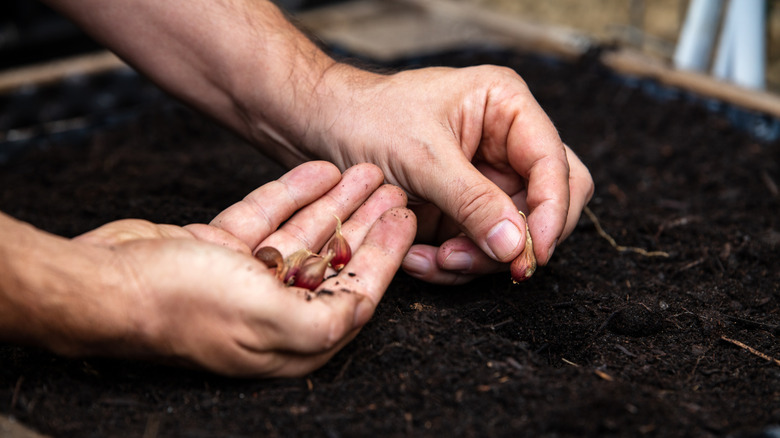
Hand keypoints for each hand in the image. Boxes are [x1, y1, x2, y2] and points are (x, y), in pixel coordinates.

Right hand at [65, 162, 413, 376]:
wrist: (104, 284)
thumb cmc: (183, 307)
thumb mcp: (269, 320)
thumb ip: (327, 319)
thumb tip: (367, 308)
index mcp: (291, 340)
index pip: (355, 292)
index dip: (386, 254)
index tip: (407, 218)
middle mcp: (272, 312)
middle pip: (334, 260)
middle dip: (365, 222)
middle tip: (394, 187)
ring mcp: (243, 278)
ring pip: (302, 234)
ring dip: (334, 202)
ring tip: (364, 170)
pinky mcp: (219, 249)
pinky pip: (266, 217)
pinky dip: (291, 193)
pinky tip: (318, 171)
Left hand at [312, 64, 593, 283]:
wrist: (318, 130)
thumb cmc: (366, 120)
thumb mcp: (422, 158)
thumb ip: (474, 202)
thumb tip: (519, 247)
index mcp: (506, 107)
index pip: (554, 164)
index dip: (550, 212)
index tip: (532, 254)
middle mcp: (505, 142)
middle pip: (546, 202)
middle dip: (518, 240)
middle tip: (495, 267)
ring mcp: (485, 179)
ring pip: (514, 234)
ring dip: (480, 258)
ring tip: (436, 260)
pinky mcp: (463, 210)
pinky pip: (478, 247)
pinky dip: (454, 262)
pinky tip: (419, 259)